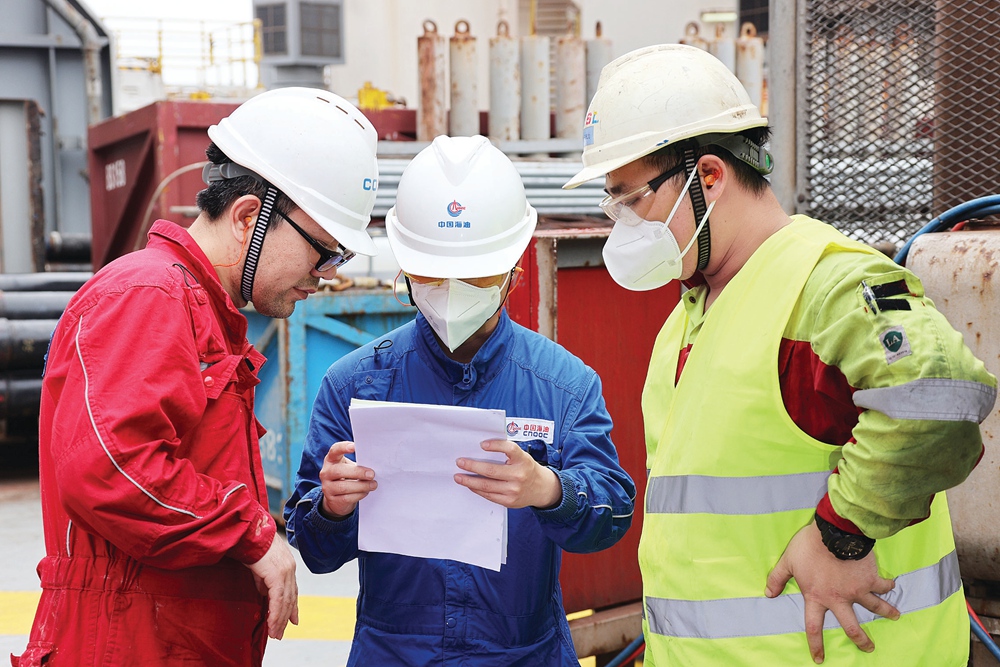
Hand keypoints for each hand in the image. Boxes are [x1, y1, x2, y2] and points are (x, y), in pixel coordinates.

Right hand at [247, 535, 298, 639]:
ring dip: (279, 620)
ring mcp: (285, 571)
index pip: (292, 590)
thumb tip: (264, 593)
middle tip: (280, 633)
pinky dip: (275, 614)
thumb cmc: (250, 544)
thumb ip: (263, 579)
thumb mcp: (259, 565)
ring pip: (285, 602)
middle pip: (290, 598)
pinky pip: (277, 600)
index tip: (293, 620)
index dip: (292, 606)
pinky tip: (272, 624)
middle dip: (285, 617)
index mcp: (287, 565)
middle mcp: (290, 569)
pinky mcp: (277, 575)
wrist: (247, 532)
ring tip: (275, 634)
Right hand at [319, 440, 375, 518]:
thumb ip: (358, 464)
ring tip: (373, 484)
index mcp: (331, 460)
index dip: (343, 447)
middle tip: (372, 474)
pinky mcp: (332, 500)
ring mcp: (327, 487)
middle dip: (357, 472)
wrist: (337, 498)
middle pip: (339, 471)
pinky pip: (346, 498)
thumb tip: (374, 465)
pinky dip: (359, 495)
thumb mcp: (349, 467)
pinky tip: (366, 492)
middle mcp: (326, 472)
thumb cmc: (347, 477)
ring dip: (361, 486)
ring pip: (344, 486)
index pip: (335, 450)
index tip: (355, 446)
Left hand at [454, 439, 561, 508]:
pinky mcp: (509, 501)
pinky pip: (489, 495)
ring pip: (487, 486)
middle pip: (491, 471)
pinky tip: (470, 485)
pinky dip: (477, 490)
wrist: (541, 488)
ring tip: (458, 477)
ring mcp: (514, 490)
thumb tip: (481, 448)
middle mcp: (519, 475)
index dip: (496, 445)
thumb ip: (506, 452)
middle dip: (472, 466)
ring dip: (470, 481)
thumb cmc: (526, 468)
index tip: (482, 445)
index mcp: (523, 460)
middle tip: (460, 462)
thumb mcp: (521, 456)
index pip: (510, 449)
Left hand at [765, 521, 899, 663]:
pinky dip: (888, 586)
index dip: (816, 644)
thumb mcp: (788, 562)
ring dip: (886, 612)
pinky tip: (892, 585)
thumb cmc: (808, 547)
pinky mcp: (870, 579)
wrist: (834, 534)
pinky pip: (882, 585)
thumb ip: (777, 578)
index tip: (819, 659)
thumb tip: (768, 593)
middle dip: (861, 640)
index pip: (814, 626)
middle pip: (851, 627)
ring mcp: (857, 590)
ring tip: (896, 616)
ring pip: (875, 607)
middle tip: (869, 648)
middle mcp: (838, 599)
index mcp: (817, 597)